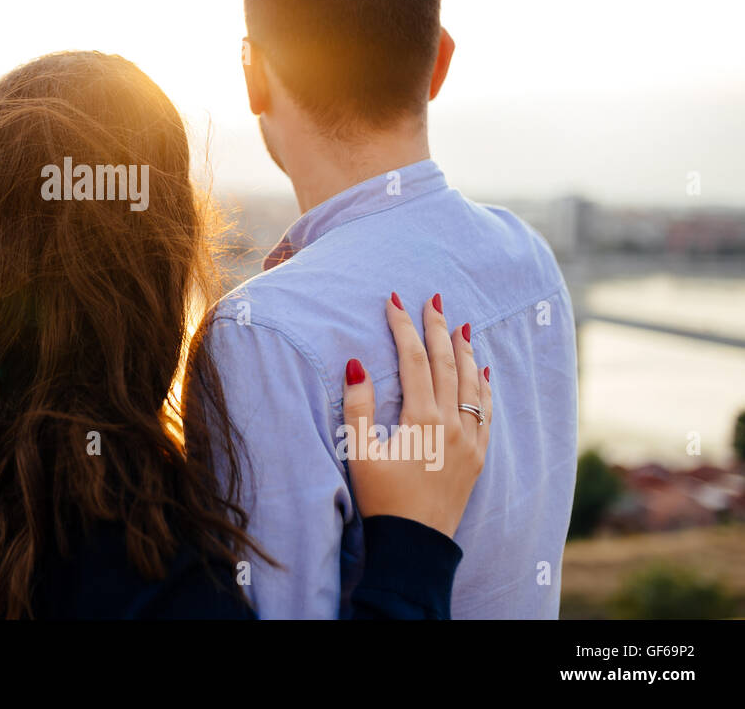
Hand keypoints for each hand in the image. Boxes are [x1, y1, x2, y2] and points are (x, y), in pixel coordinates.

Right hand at [340, 292, 491, 537]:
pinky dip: (483, 384)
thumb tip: (356, 364)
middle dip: (438, 328)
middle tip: (433, 300)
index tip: (394, 301)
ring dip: (464, 350)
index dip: (403, 327)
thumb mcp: (360, 453)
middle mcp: (452, 424)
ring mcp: (470, 440)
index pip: (413, 360)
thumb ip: (358, 407)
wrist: (416, 543)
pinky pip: (486, 409)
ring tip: (460, 325)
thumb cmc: (382, 499)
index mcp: (422, 420)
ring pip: (471, 383)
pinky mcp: (478, 455)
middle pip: (446, 363)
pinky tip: (482, 370)